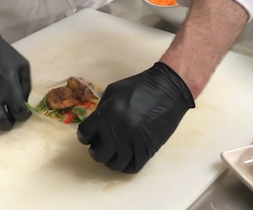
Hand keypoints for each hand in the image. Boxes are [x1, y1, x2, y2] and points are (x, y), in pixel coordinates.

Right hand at [0, 26, 31, 130]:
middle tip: (9, 119)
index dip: (23, 117)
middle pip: (0, 122)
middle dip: (7, 125)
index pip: (18, 114)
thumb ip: (26, 86)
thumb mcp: (22, 66)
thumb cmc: (3, 55)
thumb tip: (23, 103)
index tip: (23, 113)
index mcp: (9, 89)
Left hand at [77, 62, 194, 172]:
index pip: (85, 134)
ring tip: (111, 154)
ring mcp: (134, 142)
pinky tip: (124, 158)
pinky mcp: (148, 148)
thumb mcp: (113, 91)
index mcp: (106, 114)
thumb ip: (101, 109)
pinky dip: (126, 166)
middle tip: (98, 147)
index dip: (84, 136)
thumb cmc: (139, 86)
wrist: (168, 89)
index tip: (87, 136)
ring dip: (110, 160)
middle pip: (99, 153)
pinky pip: (133, 166)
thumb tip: (94, 126)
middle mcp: (118, 131)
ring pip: (116, 163)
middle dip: (96, 151)